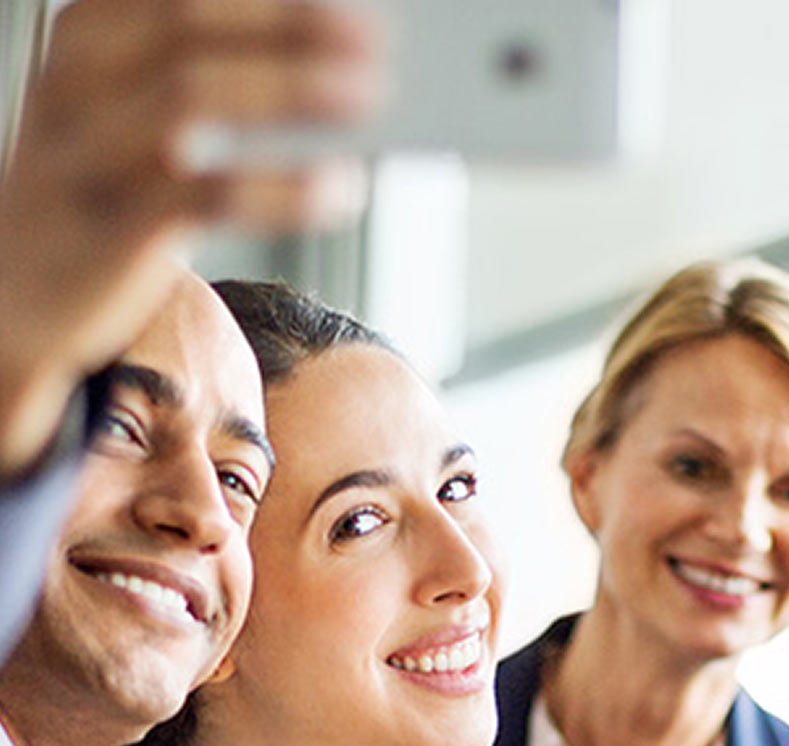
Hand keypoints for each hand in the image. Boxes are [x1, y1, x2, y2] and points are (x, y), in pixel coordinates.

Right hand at [0, 0, 380, 472]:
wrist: (19, 297)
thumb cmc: (111, 189)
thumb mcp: (133, 112)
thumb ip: (209, 74)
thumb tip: (340, 64)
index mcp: (89, 32)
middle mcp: (76, 78)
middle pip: (187, 21)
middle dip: (288, 20)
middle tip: (374, 35)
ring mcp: (87, 153)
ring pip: (191, 92)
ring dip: (290, 87)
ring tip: (369, 95)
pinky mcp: (113, 229)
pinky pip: (211, 194)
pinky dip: (286, 188)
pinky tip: (342, 188)